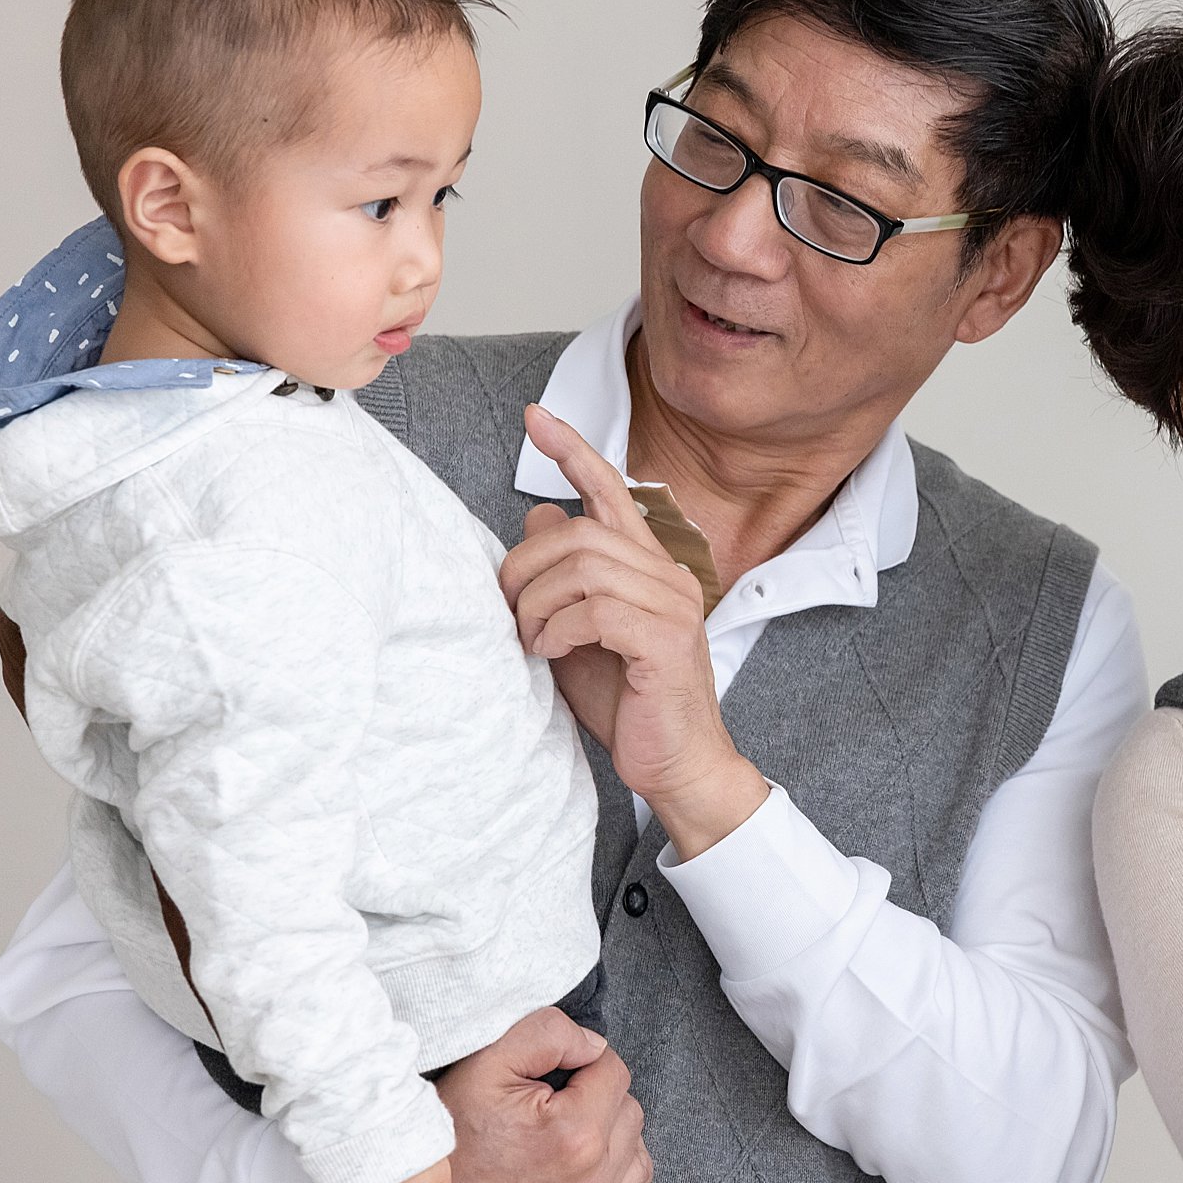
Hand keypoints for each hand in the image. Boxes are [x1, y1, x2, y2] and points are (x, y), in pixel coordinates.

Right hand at [424, 1007, 655, 1182]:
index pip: (615, 1074)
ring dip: (615, 1149)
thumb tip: (595, 1047)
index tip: (557, 1079)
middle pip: (630, 1119)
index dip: (585, 1067)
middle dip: (600, 1105)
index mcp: (575, 1134)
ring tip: (571, 1147)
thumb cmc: (445, 1137)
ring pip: (638, 1168)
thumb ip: (548, 1034)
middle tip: (557, 1111)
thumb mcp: (483, 1064)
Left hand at [502, 404, 768, 856]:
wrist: (676, 765)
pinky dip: (556, 630)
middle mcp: (669, 576)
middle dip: (526, 565)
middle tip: (506, 608)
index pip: (612, 492)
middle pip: (581, 532)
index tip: (536, 417)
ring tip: (529, 639)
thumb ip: (564, 578)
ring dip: (537, 604)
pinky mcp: (666, 641)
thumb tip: (540, 513)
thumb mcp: (579, 632)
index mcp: (649, 567)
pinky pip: (595, 611)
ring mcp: (673, 606)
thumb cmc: (629, 703)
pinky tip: (549, 652)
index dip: (574, 451)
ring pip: (584, 569)